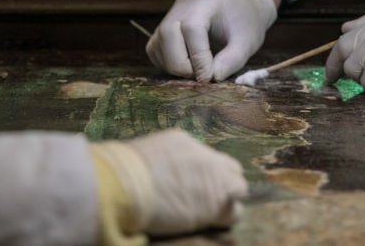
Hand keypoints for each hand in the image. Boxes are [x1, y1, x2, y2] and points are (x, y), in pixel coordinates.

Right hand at [95, 129, 246, 236]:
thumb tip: (158, 168)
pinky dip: (226, 217)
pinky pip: (234, 213)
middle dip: (223, 180)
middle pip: (230, 167)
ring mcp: (214, 180)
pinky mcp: (216, 205)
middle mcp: (205, 157)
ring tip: (213, 211)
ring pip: (239, 188)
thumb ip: (162, 158)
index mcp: (185, 142)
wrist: (127, 185)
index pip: (206, 155)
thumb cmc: (126, 170)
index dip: (202, 170)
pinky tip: (215, 222)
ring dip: (228, 198)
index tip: (193, 181)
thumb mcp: (147, 152)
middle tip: (209, 195)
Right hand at [146, 0, 276, 81]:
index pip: (192, 28)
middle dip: (180, 63)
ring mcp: (172, 12)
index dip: (197, 57)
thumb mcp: (247, 43)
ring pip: (157, 42)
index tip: (208, 78)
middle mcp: (185, 2)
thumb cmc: (246, 24)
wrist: (243, 8)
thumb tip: (210, 78)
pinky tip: (187, 65)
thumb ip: (231, 61)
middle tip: (200, 77)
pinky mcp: (165, 24)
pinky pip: (155, 46)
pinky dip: (166, 61)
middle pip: (167, 33)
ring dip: (172, 65)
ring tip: (196, 71)